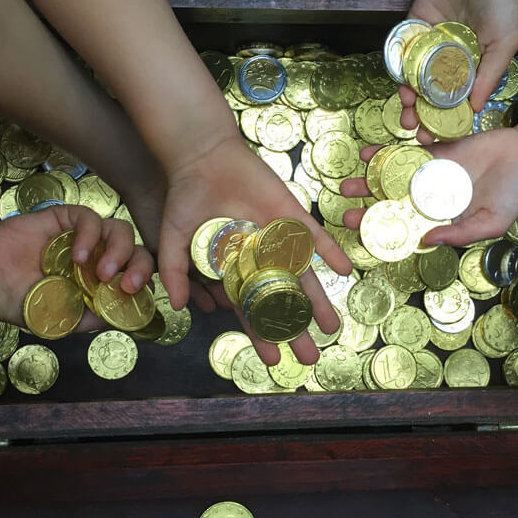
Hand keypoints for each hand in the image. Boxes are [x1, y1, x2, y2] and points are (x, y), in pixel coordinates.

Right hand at [0, 203, 152, 327]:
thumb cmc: (23, 302)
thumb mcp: (65, 320)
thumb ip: (95, 318)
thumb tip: (125, 316)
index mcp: (101, 279)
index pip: (136, 273)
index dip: (143, 281)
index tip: (133, 295)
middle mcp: (98, 255)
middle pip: (137, 250)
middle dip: (140, 267)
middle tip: (126, 285)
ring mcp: (83, 235)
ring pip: (121, 230)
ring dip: (119, 252)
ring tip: (100, 273)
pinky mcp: (66, 218)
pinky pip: (91, 218)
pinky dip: (91, 236)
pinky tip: (78, 257)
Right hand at [155, 135, 351, 365]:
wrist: (202, 156)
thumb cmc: (185, 197)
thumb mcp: (172, 238)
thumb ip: (174, 271)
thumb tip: (177, 306)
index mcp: (234, 270)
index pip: (250, 310)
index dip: (261, 335)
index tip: (272, 361)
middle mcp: (260, 260)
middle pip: (281, 302)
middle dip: (294, 330)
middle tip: (310, 358)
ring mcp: (278, 239)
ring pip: (302, 277)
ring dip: (318, 302)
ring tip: (332, 329)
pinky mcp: (290, 216)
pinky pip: (314, 238)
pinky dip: (329, 253)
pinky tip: (345, 271)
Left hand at [341, 127, 517, 245]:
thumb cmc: (514, 196)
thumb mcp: (490, 223)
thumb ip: (460, 233)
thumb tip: (427, 241)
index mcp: (442, 221)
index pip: (407, 230)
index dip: (385, 233)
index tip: (363, 237)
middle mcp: (432, 200)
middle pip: (393, 206)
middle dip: (369, 209)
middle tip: (344, 212)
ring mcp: (430, 175)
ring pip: (394, 180)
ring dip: (370, 182)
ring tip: (348, 184)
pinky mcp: (434, 152)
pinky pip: (406, 153)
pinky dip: (387, 153)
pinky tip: (368, 155)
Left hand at [398, 0, 517, 143]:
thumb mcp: (505, 42)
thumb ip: (489, 76)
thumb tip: (476, 110)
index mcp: (473, 64)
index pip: (456, 98)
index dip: (445, 118)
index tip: (437, 138)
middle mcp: (449, 56)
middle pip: (430, 91)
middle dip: (421, 112)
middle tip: (413, 131)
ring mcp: (429, 42)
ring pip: (413, 75)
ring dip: (408, 95)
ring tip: (405, 111)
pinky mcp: (413, 25)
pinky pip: (403, 50)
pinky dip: (400, 68)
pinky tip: (400, 84)